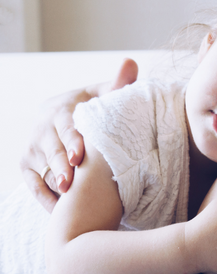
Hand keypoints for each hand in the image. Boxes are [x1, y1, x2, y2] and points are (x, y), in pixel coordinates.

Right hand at [20, 58, 137, 212]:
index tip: (80, 156)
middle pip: (50, 148)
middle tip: (70, 182)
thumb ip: (119, 84)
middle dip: (60, 165)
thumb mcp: (106, 95)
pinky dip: (43, 197)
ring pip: (39, 167)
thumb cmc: (98, 108)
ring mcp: (33, 146)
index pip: (65, 125)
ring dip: (51, 183)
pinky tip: (57, 210)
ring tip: (64, 198)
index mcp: (63, 108)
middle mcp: (43, 126)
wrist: (73, 116)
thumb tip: (131, 62)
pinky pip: (31, 183)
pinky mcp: (28, 164)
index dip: (72, 140)